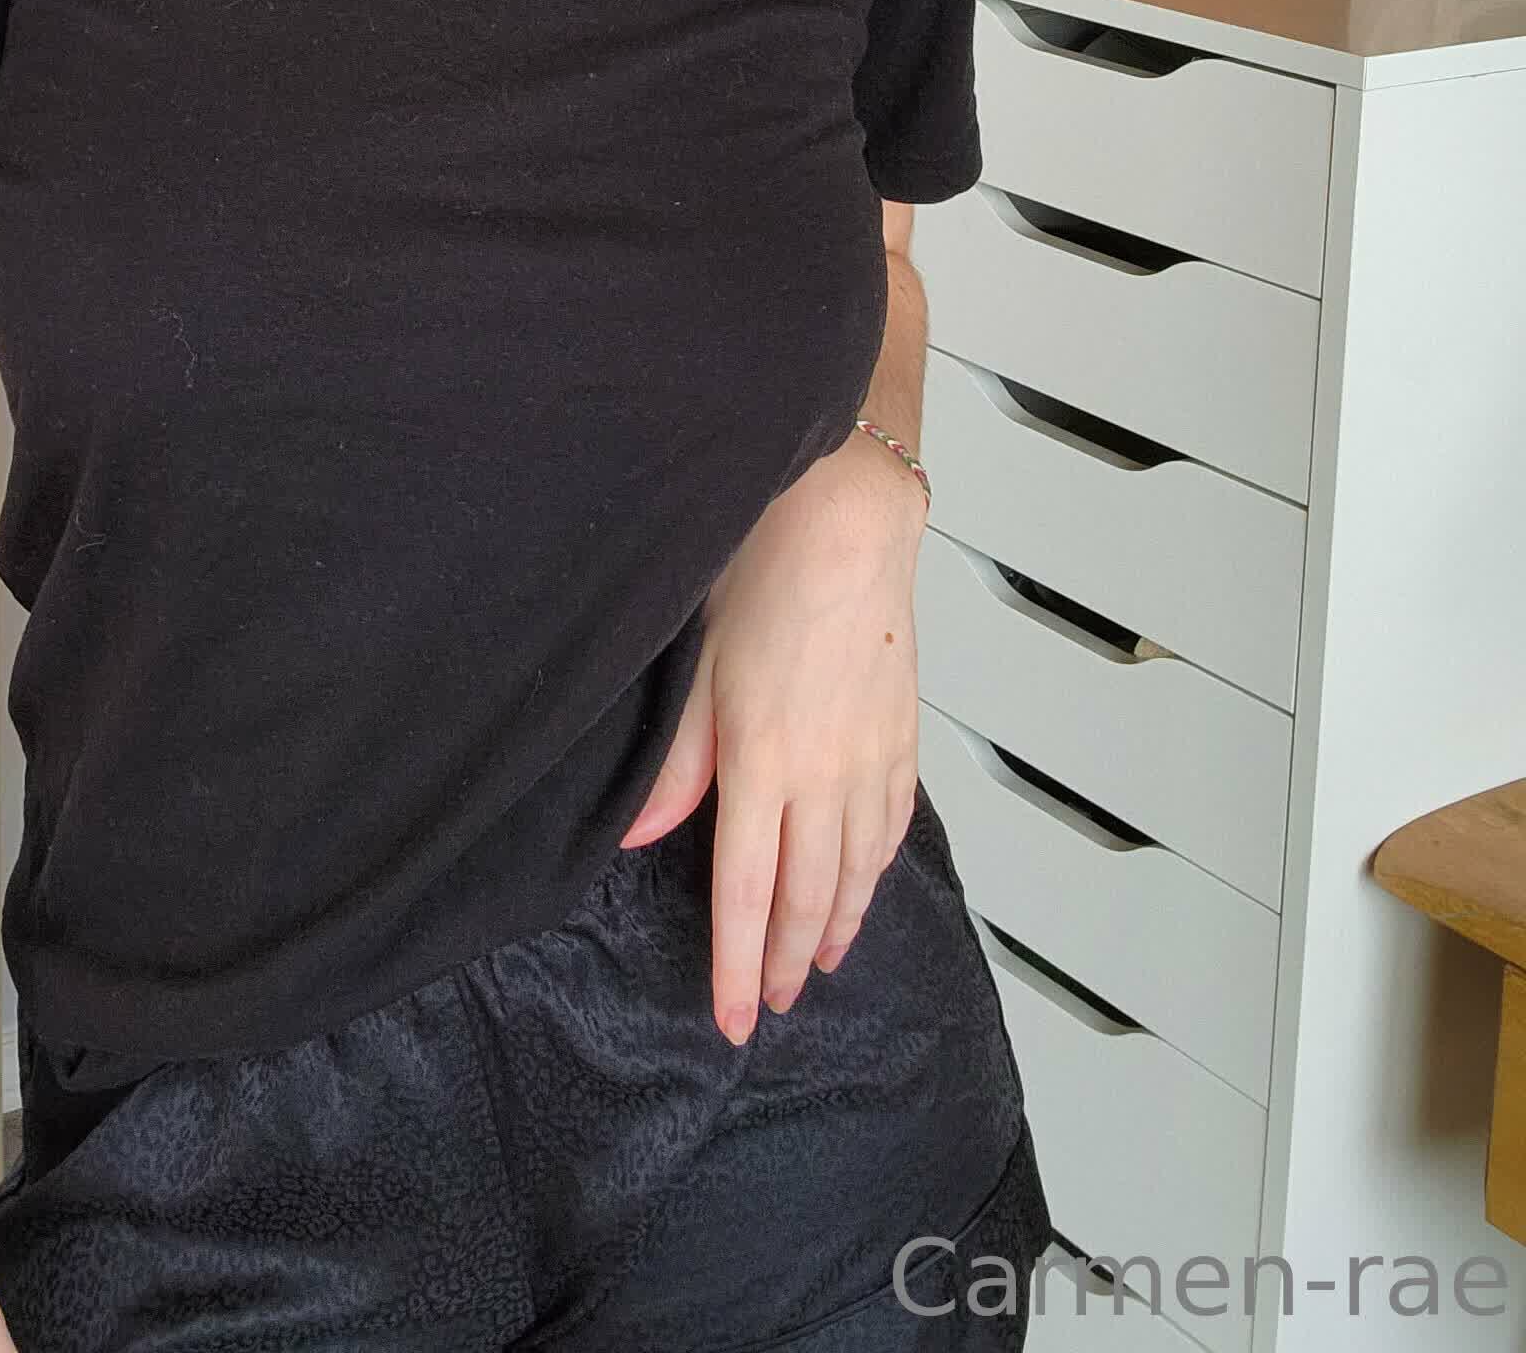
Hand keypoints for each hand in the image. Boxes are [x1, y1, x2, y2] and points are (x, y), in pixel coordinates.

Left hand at [619, 427, 926, 1041]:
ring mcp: (869, 760)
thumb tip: (643, 835)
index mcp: (762, 764)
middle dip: (785, 962)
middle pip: (805, 898)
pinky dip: (876, 874)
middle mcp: (822, 777)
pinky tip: (865, 888)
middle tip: (771, 1005)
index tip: (733, 1016)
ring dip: (834, 927)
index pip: (746, 893)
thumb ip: (677, 761)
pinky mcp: (900, 737)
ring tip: (816, 966)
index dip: (738, 964)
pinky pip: (891, 827)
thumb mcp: (699, 667)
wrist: (848, 527)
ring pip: (855, 873)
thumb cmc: (764, 576)